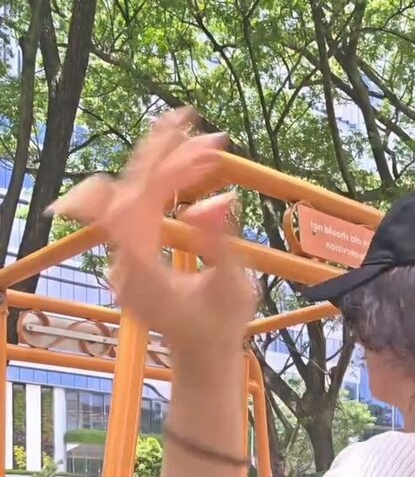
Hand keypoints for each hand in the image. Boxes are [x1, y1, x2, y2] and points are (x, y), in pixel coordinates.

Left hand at [48, 108, 256, 374]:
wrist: (201, 354)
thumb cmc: (220, 327)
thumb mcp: (231, 288)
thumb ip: (220, 244)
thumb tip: (215, 199)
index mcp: (143, 272)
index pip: (140, 203)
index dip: (164, 166)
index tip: (195, 141)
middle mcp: (122, 263)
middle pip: (129, 191)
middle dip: (161, 153)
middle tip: (194, 122)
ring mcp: (121, 258)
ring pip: (129, 194)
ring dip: (160, 162)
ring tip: (195, 137)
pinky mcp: (128, 253)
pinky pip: (134, 205)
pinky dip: (158, 181)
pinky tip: (183, 163)